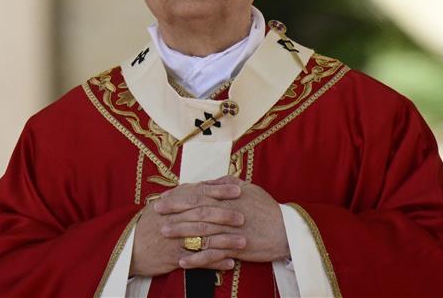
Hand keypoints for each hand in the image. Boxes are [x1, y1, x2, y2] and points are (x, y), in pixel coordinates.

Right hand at [130, 181, 245, 275]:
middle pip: (203, 214)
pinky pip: (198, 260)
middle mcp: (175, 218)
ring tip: (243, 242)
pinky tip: (230, 263)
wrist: (125, 247)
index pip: (200, 193)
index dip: (220, 191)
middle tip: (243, 217)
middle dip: (225, 215)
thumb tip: (206, 184)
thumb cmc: (148, 224)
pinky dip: (215, 262)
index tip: (239, 189)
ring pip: (204, 238)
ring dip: (225, 241)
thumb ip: (184, 195)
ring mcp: (174, 238)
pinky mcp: (174, 257)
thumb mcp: (163, 205)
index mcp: (174, 203)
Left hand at [174, 177, 289, 266]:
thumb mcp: (251, 189)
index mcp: (229, 197)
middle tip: (156, 211)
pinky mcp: (235, 249)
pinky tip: (183, 262)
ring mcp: (230, 231)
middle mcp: (227, 212)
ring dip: (181, 232)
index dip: (180, 195)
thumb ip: (229, 182)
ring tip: (164, 233)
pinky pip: (212, 254)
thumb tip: (211, 179)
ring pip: (201, 231)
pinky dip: (196, 259)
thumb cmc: (268, 209)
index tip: (164, 195)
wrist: (286, 231)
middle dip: (174, 211)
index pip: (199, 194)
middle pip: (196, 210)